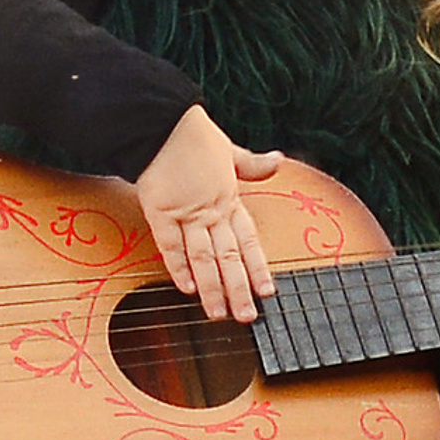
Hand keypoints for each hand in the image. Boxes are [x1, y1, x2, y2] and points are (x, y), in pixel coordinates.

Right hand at [135, 105, 282, 323]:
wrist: (162, 122)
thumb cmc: (194, 136)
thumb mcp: (229, 150)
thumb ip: (252, 164)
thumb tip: (278, 161)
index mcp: (229, 199)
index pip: (249, 240)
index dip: (259, 267)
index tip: (268, 291)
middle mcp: (211, 211)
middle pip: (229, 257)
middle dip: (238, 289)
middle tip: (246, 317)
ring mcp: (186, 214)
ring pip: (203, 258)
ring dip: (212, 288)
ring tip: (218, 314)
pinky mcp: (160, 212)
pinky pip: (171, 245)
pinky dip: (179, 267)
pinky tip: (186, 288)